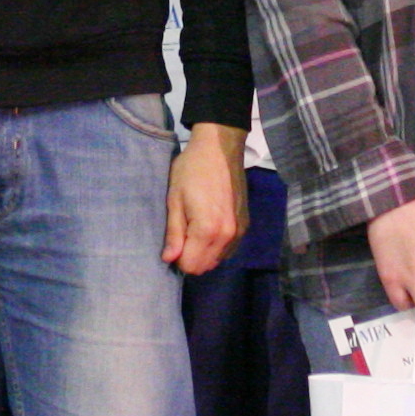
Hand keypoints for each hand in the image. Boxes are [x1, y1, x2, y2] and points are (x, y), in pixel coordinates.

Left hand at [162, 125, 246, 276]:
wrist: (219, 148)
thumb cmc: (191, 170)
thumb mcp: (175, 199)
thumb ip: (174, 233)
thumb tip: (169, 259)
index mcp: (207, 230)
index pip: (191, 266)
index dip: (178, 258)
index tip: (174, 240)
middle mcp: (227, 236)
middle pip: (205, 266)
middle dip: (191, 258)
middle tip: (183, 235)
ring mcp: (239, 231)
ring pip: (218, 260)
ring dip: (204, 253)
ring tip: (196, 228)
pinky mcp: (245, 225)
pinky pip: (229, 250)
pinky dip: (217, 246)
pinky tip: (210, 228)